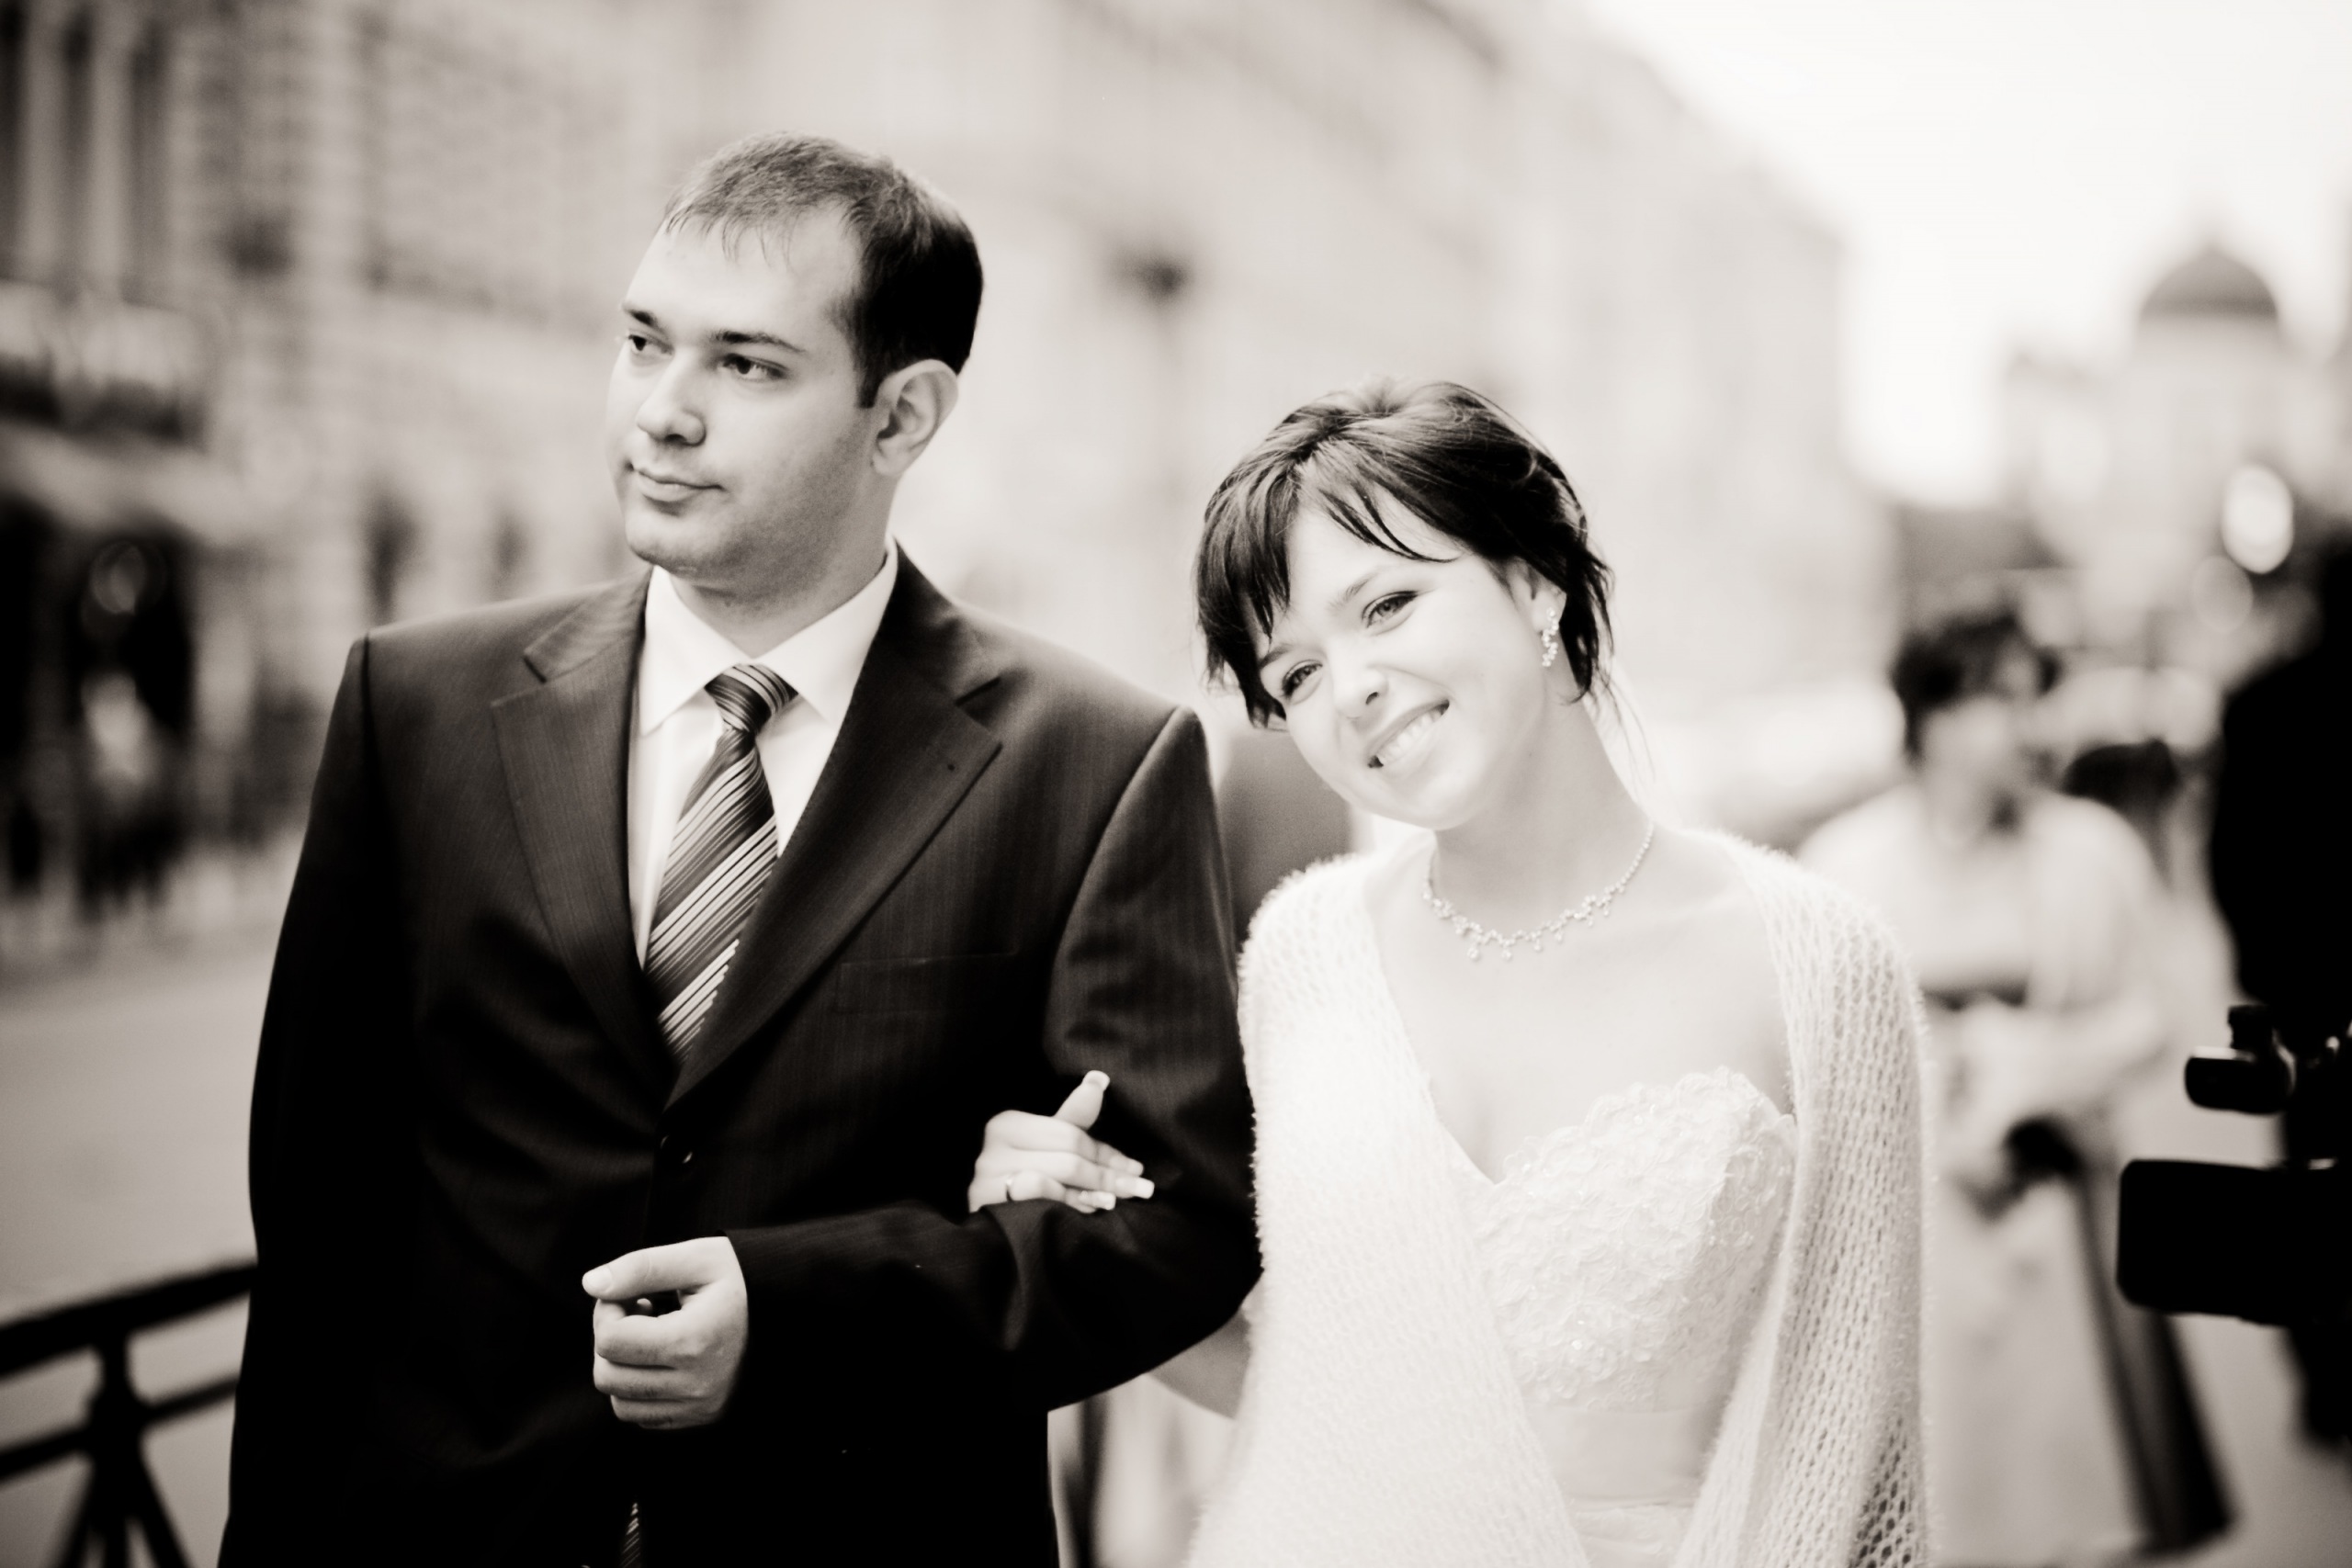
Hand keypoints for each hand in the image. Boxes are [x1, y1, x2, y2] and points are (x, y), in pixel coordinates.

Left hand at [582, 1237, 748, 1428]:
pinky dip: (638, 1388)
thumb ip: (640, 1267)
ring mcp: (700, 1406)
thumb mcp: (697, 1258)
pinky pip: (642, 1416)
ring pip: (620, 1402)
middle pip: (607, 1374)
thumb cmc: (741, 1278)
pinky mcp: (701, 1416)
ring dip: (622, 1366)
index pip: (610, 1339)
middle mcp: (696, 1384)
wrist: (788, 1308)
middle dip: (610, 1337)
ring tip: (650, 1334)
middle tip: (638, 1310)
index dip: (607, 1308)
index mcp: (693, 1341)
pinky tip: (661, 1357)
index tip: (633, 1293)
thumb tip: (591, 1284)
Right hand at [967, 1070, 1154, 1213]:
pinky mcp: (987, 1199)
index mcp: (1008, 1123)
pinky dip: (1069, 1199)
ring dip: (1096, 1187)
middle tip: (1140, 1188)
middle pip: (1069, 1150)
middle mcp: (994, 1144)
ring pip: (1059, 1171)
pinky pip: (1039, 1190)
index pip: (1070, 1131)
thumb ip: (1073, 1119)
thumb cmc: (1016, 1186)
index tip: (1135, 1168)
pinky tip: (1088, 1208)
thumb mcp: (1044, 1151)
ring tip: (1119, 1199)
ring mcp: (988, 1173)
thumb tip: (1099, 1079)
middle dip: (1109, 1171)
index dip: (1107, 1151)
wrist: (981, 1234)